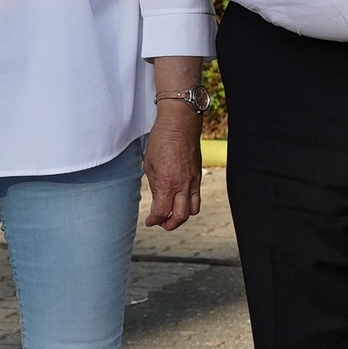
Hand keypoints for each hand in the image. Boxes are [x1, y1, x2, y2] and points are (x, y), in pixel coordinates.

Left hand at [143, 102, 203, 229]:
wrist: (180, 123)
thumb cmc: (162, 140)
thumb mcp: (149, 165)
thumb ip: (154, 184)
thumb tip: (157, 197)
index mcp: (167, 183)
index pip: (162, 212)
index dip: (154, 220)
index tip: (149, 221)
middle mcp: (182, 185)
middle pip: (179, 217)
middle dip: (168, 224)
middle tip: (160, 222)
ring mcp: (193, 181)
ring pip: (192, 210)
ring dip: (181, 216)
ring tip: (171, 214)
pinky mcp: (198, 176)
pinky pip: (197, 197)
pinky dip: (189, 204)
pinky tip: (179, 199)